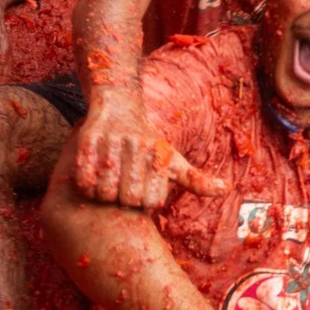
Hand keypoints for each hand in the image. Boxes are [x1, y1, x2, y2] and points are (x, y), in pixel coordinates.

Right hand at [72, 93, 227, 208]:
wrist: (119, 105)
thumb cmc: (149, 142)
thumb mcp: (174, 159)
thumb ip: (196, 180)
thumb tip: (226, 189)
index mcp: (159, 155)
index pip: (149, 203)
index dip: (142, 204)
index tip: (139, 194)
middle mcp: (138, 147)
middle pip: (126, 200)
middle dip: (122, 201)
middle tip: (120, 192)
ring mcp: (113, 143)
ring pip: (103, 193)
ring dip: (102, 196)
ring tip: (106, 186)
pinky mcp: (88, 141)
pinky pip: (83, 180)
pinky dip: (85, 186)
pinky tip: (91, 179)